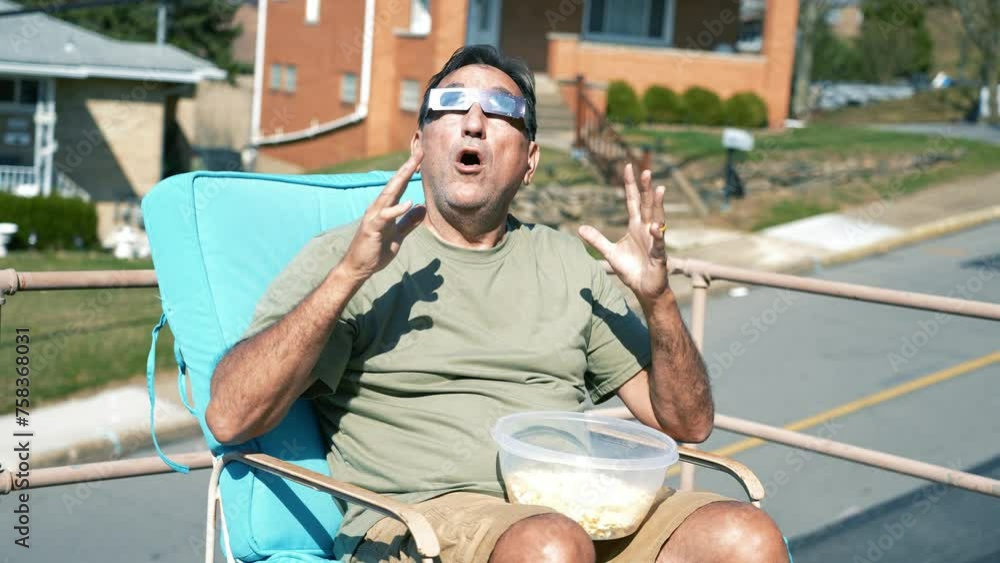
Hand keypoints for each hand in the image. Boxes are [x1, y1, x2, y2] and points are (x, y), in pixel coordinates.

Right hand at [340, 153, 426, 280]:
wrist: (359, 268)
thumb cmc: (376, 251)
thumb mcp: (398, 236)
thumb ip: (408, 222)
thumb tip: (422, 208)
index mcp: (386, 208)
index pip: (400, 187)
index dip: (410, 172)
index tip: (422, 158)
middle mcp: (378, 208)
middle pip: (395, 184)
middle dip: (408, 168)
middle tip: (420, 153)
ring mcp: (374, 216)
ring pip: (389, 194)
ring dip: (401, 179)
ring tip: (414, 166)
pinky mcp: (372, 228)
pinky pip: (385, 216)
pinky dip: (396, 209)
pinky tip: (408, 202)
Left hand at [578, 163, 668, 303]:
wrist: (644, 289)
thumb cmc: (631, 269)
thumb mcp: (610, 252)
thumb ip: (597, 240)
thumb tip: (580, 228)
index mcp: (635, 226)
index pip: (633, 201)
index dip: (631, 185)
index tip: (628, 167)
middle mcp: (646, 229)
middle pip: (646, 205)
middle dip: (646, 189)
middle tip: (646, 171)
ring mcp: (654, 241)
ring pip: (657, 219)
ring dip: (658, 205)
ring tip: (659, 189)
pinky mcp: (659, 255)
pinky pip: (658, 244)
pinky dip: (656, 236)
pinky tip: (654, 227)